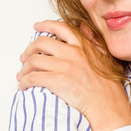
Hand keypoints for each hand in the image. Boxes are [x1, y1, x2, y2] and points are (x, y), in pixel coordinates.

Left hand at [16, 19, 130, 130]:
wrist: (108, 105)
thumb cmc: (108, 86)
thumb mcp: (104, 56)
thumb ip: (92, 40)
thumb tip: (82, 28)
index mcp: (82, 45)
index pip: (59, 27)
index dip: (45, 25)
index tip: (37, 26)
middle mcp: (72, 52)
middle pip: (40, 43)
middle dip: (28, 50)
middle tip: (24, 57)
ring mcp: (64, 66)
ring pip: (33, 61)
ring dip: (24, 68)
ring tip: (21, 75)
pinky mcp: (57, 81)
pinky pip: (32, 78)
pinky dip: (24, 81)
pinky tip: (23, 85)